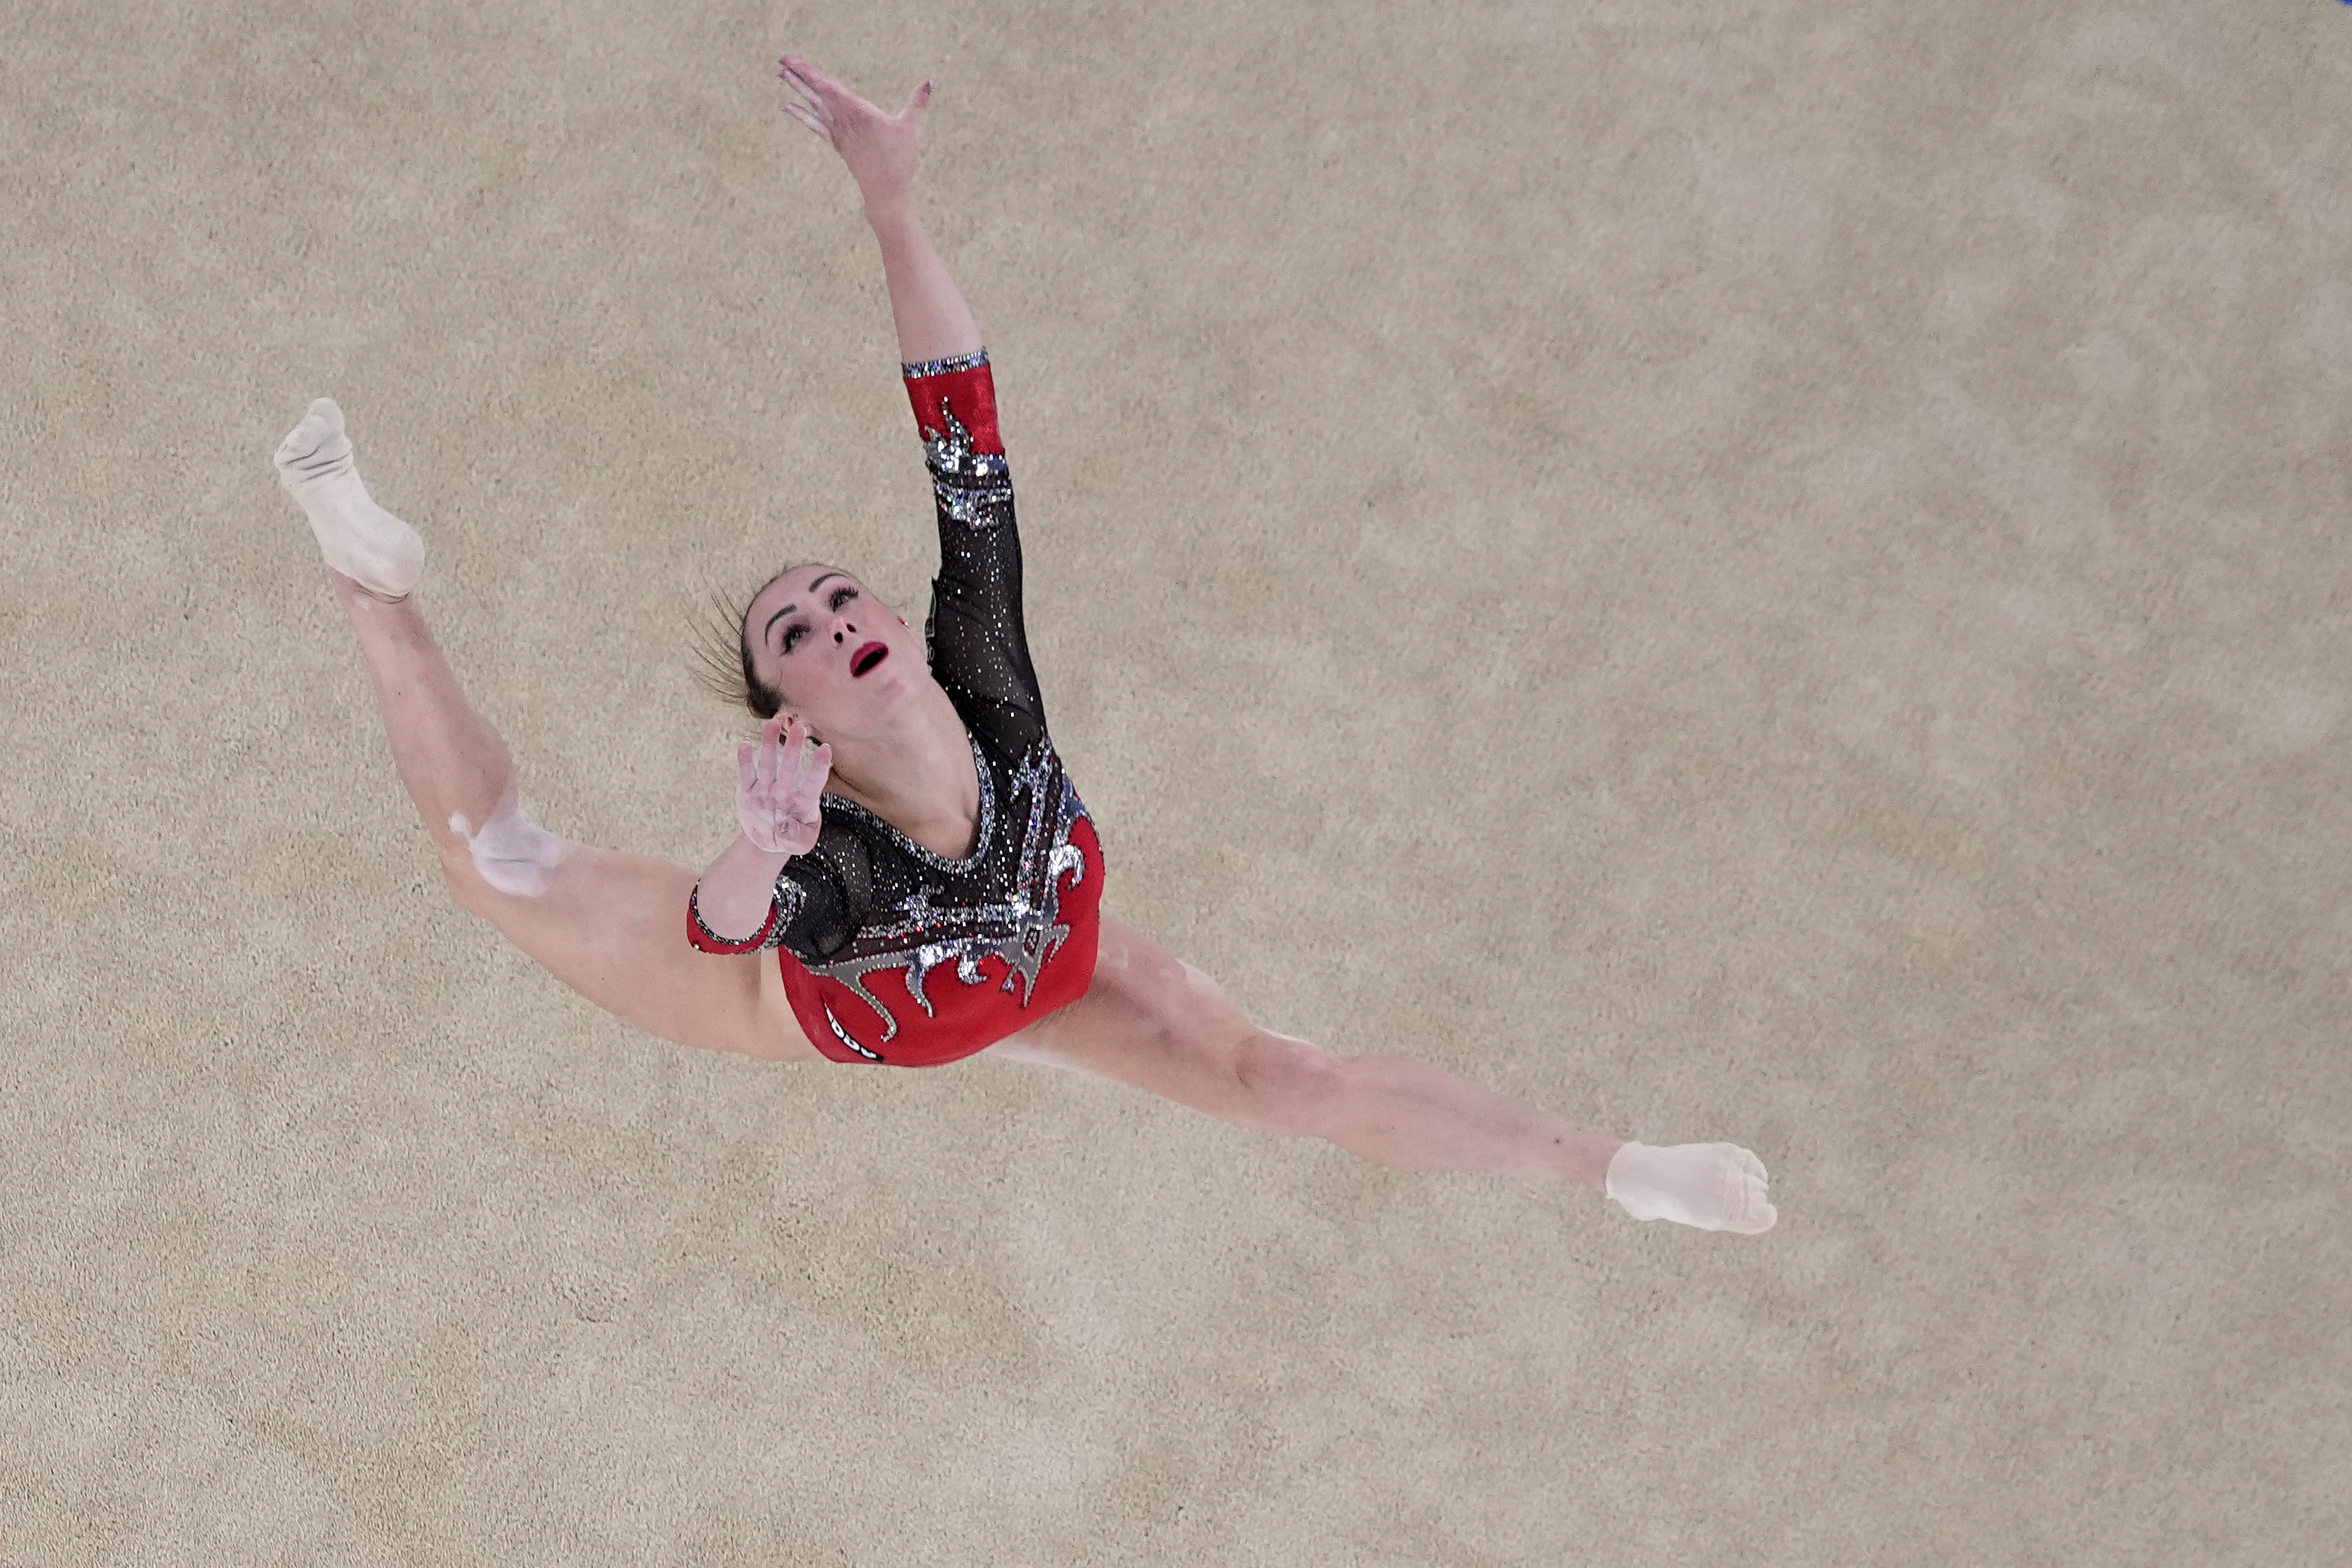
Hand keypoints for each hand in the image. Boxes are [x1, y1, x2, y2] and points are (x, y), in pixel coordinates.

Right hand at [737, 714, 831, 855]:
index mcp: (804, 800)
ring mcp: (766, 788)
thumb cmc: (791, 839)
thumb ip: (798, 837)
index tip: (826, 749)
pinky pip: (746, 774)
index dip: (819, 766)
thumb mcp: (801, 844)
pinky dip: (745, 759)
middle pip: (790, 766)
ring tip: (773, 723)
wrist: (768, 841)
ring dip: (770, 744)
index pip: (815, 781)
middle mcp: (785, 790)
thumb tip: (784, 826)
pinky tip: (745, 744)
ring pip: (768, 763)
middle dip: (794, 747)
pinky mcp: (747, 791)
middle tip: (800, 726)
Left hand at [776, 53, 932, 207]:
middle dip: (800, 75)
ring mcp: (838, 133)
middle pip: (818, 93)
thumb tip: (930, 82)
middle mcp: (844, 121)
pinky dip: (801, 115)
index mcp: (858, 113)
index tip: (794, 62)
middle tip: (782, 59)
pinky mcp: (838, 144)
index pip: (830, 88)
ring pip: (814, 106)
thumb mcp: (909, 129)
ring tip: (781, 74)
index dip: (811, 73)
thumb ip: (917, 103)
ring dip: (798, 89)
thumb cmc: (899, 161)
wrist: (885, 192)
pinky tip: (787, 106)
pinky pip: (815, 126)